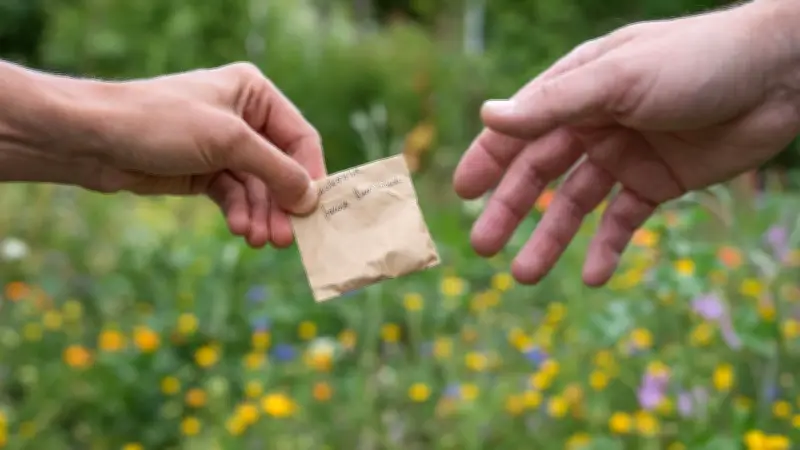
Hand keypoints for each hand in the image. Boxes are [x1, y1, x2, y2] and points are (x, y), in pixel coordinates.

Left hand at [3, 62, 324, 248]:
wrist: (94, 139)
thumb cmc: (161, 123)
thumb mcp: (228, 141)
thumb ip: (275, 169)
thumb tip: (311, 198)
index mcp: (254, 93)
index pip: (299, 138)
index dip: (308, 175)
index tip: (313, 211)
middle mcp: (244, 117)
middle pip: (280, 168)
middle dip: (281, 203)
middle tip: (286, 239)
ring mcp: (224, 147)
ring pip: (258, 187)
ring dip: (261, 214)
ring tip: (259, 240)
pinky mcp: (204, 172)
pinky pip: (235, 196)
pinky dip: (240, 213)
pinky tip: (241, 230)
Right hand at [453, 0, 799, 285]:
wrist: (781, 75)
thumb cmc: (696, 61)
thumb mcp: (618, 79)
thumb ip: (552, 104)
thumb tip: (488, 116)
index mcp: (578, 90)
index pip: (522, 129)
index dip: (490, 159)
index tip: (463, 193)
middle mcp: (595, 123)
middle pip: (541, 173)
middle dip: (512, 211)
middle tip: (483, 248)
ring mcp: (626, 154)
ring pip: (577, 204)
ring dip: (552, 239)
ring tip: (525, 275)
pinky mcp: (659, 182)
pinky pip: (624, 220)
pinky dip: (607, 247)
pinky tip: (592, 276)